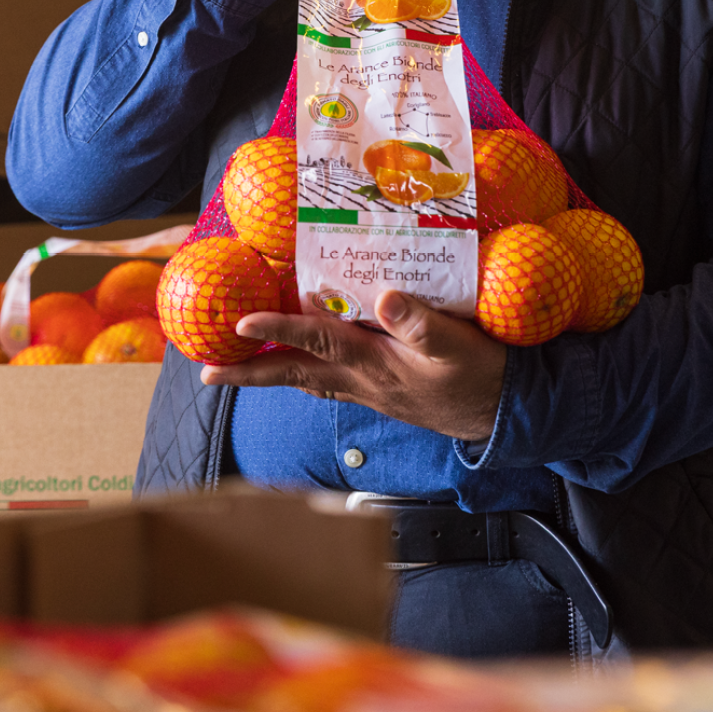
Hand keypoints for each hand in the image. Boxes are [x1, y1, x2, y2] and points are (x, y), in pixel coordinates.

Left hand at [199, 289, 505, 441]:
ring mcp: (369, 390)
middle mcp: (362, 380)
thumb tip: (384, 297)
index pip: (315, 342)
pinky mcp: (381, 391)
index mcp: (374, 364)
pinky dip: (305, 373)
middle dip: (248, 373)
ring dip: (271, 372)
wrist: (507, 414)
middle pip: (294, 373)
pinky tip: (301, 366)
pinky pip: (329, 382)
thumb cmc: (484, 376)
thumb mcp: (459, 345)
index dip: (277, 329)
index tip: (239, 325)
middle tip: (205, 374)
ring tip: (238, 367)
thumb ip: (423, 322)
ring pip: (307, 379)